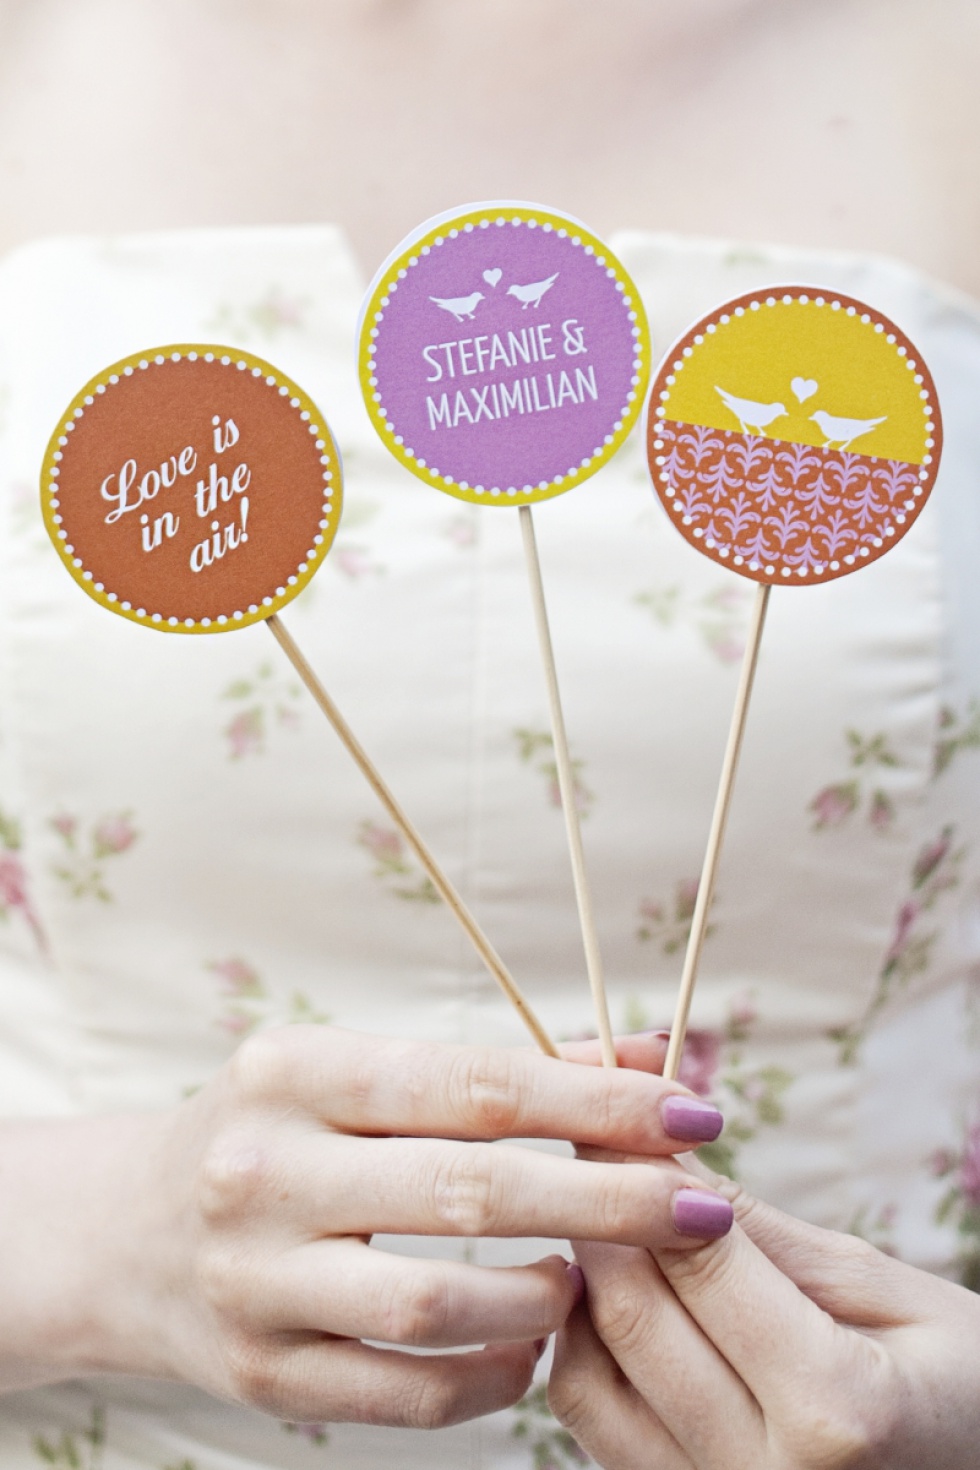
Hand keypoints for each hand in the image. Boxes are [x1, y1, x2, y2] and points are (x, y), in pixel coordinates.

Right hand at [0, 1026, 730, 1427]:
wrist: (126, 1230)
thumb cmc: (279, 1135)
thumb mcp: (364, 1077)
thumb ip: (507, 1071)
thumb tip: (649, 1057)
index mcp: (295, 1071)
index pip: (473, 1083)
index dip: (596, 1099)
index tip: (692, 1113)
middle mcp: (263, 1168)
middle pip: (468, 1189)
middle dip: (606, 1198)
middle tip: (702, 1208)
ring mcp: (252, 1278)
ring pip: (433, 1302)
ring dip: (544, 1298)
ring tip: (592, 1281)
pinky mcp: (256, 1373)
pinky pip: (400, 1392)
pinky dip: (487, 1378)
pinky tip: (531, 1351)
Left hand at [549, 1169, 979, 1467]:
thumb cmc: (956, 1384)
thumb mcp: (885, 1291)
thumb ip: (763, 1233)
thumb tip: (659, 1154)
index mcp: (834, 1410)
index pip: (697, 1267)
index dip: (647, 1177)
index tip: (618, 1118)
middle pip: (628, 1319)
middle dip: (601, 1218)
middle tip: (594, 1149)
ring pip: (586, 1379)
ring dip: (582, 1286)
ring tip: (609, 1224)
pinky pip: (594, 1430)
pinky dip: (587, 1352)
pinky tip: (617, 1300)